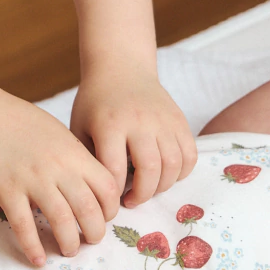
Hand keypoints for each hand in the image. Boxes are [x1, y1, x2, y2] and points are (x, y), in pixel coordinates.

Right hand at [0, 89, 120, 264]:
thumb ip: (76, 160)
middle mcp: (58, 169)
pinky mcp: (7, 191)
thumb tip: (88, 189)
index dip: (110, 209)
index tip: (104, 217)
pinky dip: (33, 247)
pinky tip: (37, 259)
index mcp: (74, 153)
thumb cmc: (21, 122)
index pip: (107, 188)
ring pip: (61, 222)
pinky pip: (24, 226)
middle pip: (89, 210)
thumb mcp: (59, 134)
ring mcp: (32, 181)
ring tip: (68, 250)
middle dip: (94, 233)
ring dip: (69, 243)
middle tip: (90, 241)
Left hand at [71, 63, 196, 206]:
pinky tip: (164, 176)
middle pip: (150, 170)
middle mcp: (140, 122)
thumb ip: (87, 158)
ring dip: (162, 186)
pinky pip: (190, 155)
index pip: (115, 170)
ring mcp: (163, 121)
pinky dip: (181, 173)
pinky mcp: (180, 121)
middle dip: (141, 195)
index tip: (109, 200)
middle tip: (131, 201)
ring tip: (147, 189)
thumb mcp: (79, 127)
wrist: (121, 68)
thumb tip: (95, 194)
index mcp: (110, 125)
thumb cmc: (95, 103)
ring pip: (174, 165)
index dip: (113, 193)